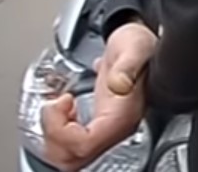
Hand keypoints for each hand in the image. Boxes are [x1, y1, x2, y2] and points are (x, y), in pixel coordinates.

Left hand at [39, 21, 156, 171]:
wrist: (143, 39)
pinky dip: (59, 134)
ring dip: (55, 137)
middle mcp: (117, 128)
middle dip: (54, 136)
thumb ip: (128, 66)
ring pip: (71, 157)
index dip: (63, 130)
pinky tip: (65, 110)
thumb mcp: (135, 47)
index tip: (64, 100)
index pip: (85, 145)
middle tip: (56, 107)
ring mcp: (108, 129)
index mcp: (124, 115)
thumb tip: (119, 84)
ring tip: (58, 109)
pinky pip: (73, 146)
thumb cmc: (141, 42)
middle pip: (75, 158)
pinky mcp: (100, 125)